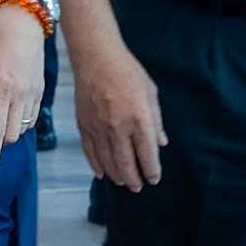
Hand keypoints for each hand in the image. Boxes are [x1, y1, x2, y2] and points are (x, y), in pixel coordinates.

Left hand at [0, 4, 44, 177]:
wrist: (25, 21)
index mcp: (1, 88)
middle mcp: (20, 94)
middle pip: (10, 136)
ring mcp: (33, 92)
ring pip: (22, 129)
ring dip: (7, 132)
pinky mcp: (41, 90)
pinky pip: (32, 117)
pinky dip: (19, 122)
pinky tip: (7, 110)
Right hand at [73, 37, 166, 191]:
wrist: (97, 58)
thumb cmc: (127, 71)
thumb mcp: (151, 92)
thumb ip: (156, 120)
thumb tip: (161, 143)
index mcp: (139, 118)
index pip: (147, 153)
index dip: (151, 169)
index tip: (154, 177)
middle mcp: (119, 127)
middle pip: (126, 163)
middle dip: (134, 178)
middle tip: (138, 187)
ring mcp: (99, 128)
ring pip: (107, 161)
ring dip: (116, 175)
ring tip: (123, 182)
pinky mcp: (84, 125)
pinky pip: (90, 152)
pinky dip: (97, 165)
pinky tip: (102, 173)